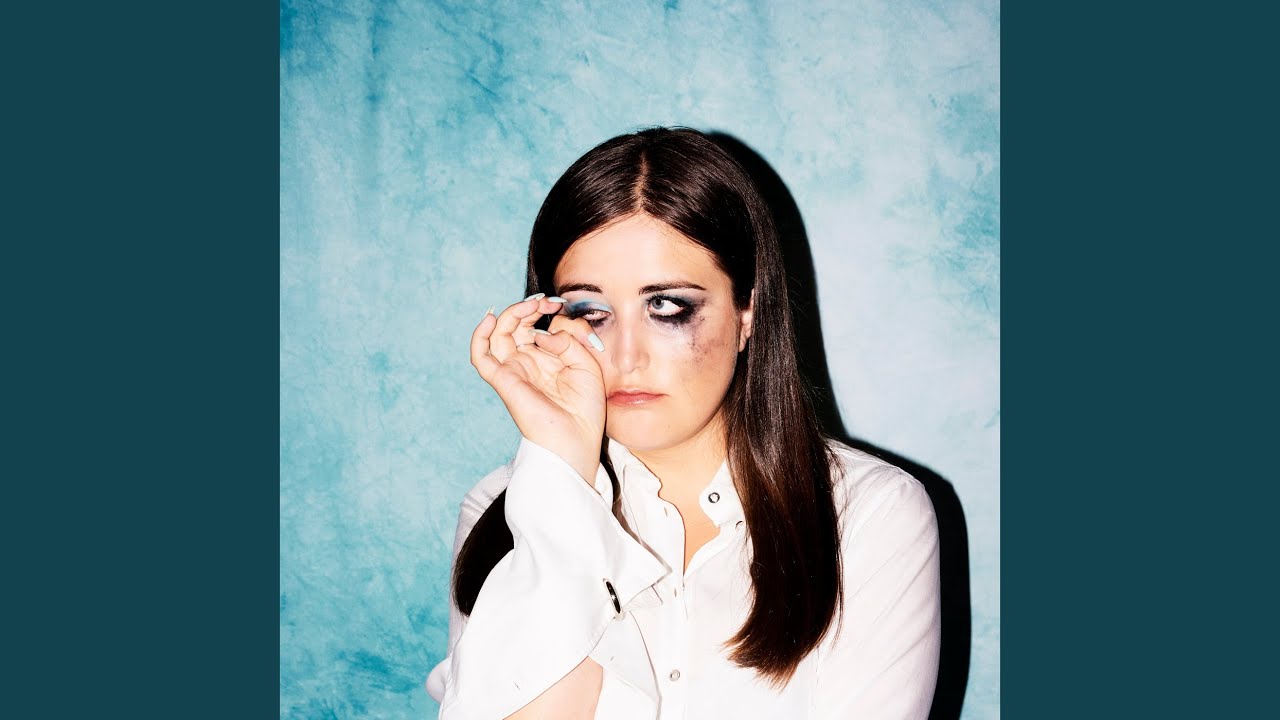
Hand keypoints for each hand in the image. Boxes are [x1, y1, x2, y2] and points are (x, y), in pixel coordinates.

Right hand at [470, 294, 607, 481]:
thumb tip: (541, 334)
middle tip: (546, 303)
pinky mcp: (503, 380)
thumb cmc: (585, 410)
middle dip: (528, 308)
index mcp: (546, 360)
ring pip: (498, 334)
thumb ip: (567, 342)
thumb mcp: (587, 365)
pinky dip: (479, 336)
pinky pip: (480, 357)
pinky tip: (491, 319)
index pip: (535, 326)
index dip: (544, 311)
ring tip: (530, 306)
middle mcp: (527, 363)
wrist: (577, 440)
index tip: (558, 304)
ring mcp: (513, 371)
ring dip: (511, 314)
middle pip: (515, 326)